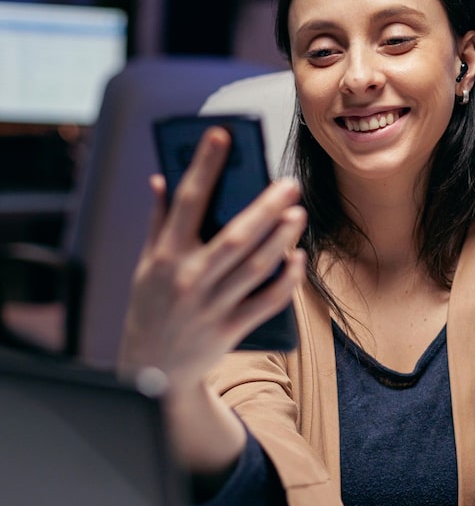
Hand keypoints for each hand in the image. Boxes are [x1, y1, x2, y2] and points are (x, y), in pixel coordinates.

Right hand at [118, 125, 306, 390]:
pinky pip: (266, 302)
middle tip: (289, 184)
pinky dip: (285, 280)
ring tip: (298, 214)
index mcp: (165, 256)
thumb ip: (157, 222)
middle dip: (264, 208)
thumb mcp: (145, 265)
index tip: (222, 135)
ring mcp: (211, 306)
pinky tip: (298, 258)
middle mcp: (189, 279)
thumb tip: (161, 179)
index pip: (187, 201)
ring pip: (255, 267)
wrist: (152, 371)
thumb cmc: (152, 307)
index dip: (204, 165)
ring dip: (281, 240)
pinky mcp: (230, 329)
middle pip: (234, 236)